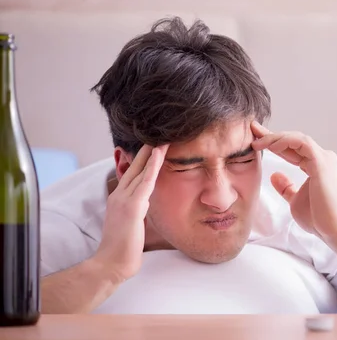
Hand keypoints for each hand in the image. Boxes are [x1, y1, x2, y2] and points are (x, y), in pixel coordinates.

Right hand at [93, 144, 168, 282]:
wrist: (110, 264)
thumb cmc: (123, 249)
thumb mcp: (131, 224)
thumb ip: (137, 210)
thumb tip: (145, 203)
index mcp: (119, 199)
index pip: (133, 174)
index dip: (142, 160)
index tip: (152, 146)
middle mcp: (119, 195)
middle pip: (135, 167)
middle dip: (147, 151)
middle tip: (158, 135)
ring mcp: (124, 199)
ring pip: (141, 171)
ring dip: (153, 153)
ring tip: (163, 138)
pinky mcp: (132, 206)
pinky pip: (145, 182)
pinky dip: (153, 167)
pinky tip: (160, 154)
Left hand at [251, 122, 336, 238]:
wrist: (332, 229)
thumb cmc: (317, 217)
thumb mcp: (295, 199)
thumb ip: (287, 187)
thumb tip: (275, 175)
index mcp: (315, 165)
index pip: (292, 149)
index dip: (273, 142)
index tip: (255, 138)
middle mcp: (321, 158)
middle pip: (293, 140)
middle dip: (271, 135)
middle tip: (252, 129)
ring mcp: (323, 158)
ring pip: (297, 138)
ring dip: (276, 138)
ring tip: (258, 142)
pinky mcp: (321, 162)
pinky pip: (302, 143)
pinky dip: (286, 141)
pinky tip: (272, 146)